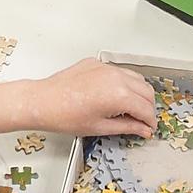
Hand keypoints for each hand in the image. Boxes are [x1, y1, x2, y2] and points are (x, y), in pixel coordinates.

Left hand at [0, 59, 156, 139]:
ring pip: (135, 78)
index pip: (146, 108)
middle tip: (142, 121)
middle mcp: (116, 77)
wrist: (41, 102)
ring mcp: (106, 67)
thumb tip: (142, 129)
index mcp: (119, 95)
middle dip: (148, 107)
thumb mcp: (100, 127)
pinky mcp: (96, 63)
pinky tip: (114, 95)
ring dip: (138, 93)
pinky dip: (123, 83)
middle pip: (146, 91)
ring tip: (131, 108)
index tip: (149, 129)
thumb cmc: (64, 116)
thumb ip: (127, 127)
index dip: (150, 121)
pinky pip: (118, 71)